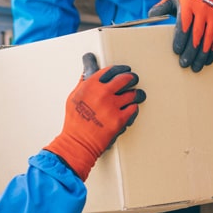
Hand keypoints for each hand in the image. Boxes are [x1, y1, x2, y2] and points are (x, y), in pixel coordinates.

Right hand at [44, 53, 145, 180]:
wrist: (78, 142)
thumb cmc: (75, 122)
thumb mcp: (74, 97)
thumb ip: (84, 83)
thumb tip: (89, 72)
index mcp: (91, 85)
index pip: (111, 70)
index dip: (120, 69)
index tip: (124, 69)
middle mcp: (102, 93)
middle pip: (125, 78)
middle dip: (131, 78)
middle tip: (133, 80)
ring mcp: (112, 106)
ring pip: (133, 93)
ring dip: (137, 94)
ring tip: (138, 95)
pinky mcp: (120, 119)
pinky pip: (134, 108)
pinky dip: (134, 108)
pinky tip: (132, 108)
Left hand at [148, 0, 212, 71]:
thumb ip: (161, 7)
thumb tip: (150, 16)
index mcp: (189, 4)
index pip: (184, 24)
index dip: (180, 39)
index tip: (176, 51)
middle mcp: (203, 9)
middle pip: (196, 34)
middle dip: (190, 51)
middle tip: (184, 64)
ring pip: (209, 38)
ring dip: (202, 55)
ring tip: (195, 67)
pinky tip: (207, 61)